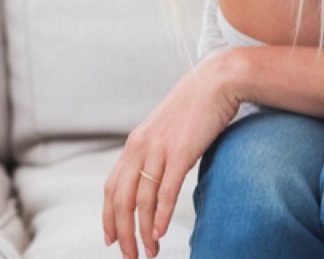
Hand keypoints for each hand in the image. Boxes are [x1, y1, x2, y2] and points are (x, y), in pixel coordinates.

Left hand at [102, 53, 242, 257]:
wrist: (215, 82)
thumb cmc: (194, 109)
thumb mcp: (166, 133)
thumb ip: (155, 154)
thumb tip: (153, 180)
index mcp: (134, 144)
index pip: (111, 187)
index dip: (108, 216)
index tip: (110, 238)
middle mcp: (140, 147)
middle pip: (120, 198)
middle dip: (121, 231)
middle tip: (128, 256)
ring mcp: (159, 149)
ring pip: (141, 199)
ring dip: (142, 231)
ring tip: (148, 252)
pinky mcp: (181, 151)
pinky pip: (165, 189)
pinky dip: (160, 214)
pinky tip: (158, 232)